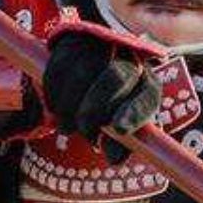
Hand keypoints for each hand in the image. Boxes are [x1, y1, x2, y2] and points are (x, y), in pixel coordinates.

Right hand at [41, 18, 163, 163]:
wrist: (90, 64)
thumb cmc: (109, 106)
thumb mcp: (118, 124)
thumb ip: (118, 143)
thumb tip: (114, 160)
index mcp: (148, 84)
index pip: (148, 96)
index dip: (135, 111)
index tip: (119, 130)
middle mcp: (129, 59)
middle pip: (116, 78)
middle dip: (96, 109)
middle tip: (84, 132)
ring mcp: (101, 46)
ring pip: (83, 73)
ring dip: (70, 107)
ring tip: (66, 127)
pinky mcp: (73, 42)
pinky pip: (59, 67)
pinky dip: (54, 94)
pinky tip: (54, 108)